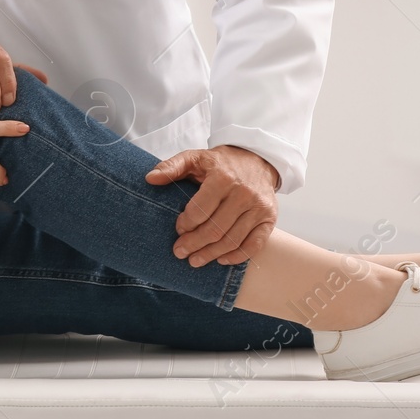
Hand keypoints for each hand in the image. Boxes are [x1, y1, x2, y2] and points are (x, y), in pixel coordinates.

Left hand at [146, 146, 279, 266]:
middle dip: (194, 244)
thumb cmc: (221, 163)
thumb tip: (150, 178)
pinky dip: (237, 256)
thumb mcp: (195, 157)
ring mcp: (258, 208)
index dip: (186, 223)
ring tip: (195, 260)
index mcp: (223, 177)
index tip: (178, 229)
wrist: (257, 159)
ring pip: (232, 240)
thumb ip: (172, 166)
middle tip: (179, 252)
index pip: (201, 209)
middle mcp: (244, 193)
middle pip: (215, 229)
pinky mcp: (269, 219)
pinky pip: (254, 245)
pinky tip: (221, 260)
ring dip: (211, 254)